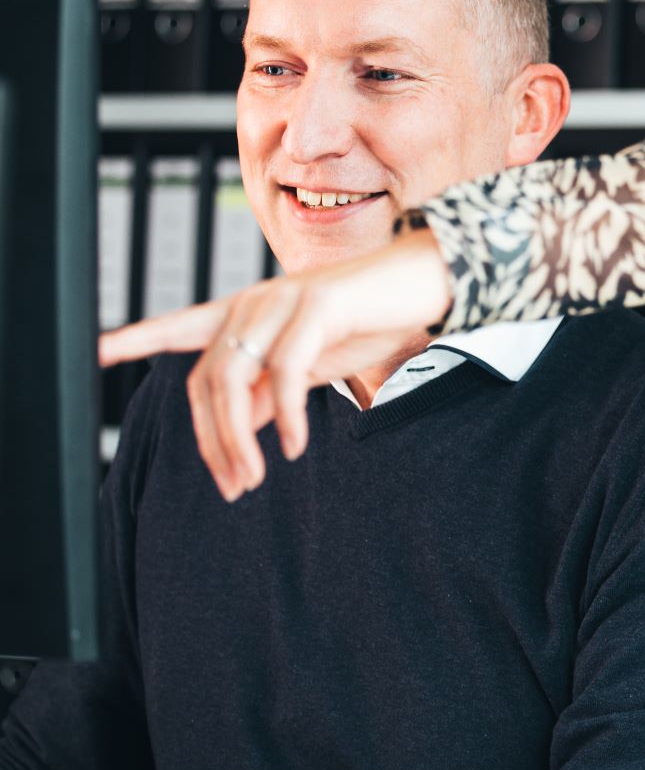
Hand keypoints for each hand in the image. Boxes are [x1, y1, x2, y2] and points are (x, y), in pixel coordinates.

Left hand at [98, 228, 452, 499]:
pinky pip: (286, 373)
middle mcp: (255, 299)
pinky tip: (293, 445)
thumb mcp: (309, 363)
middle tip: (234, 487)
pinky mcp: (316, 307)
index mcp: (249, 310)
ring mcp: (282, 300)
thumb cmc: (366, 321)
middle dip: (212, 441)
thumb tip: (234, 428)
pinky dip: (286, 417)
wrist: (422, 282)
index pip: (183, 325)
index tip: (96, 349)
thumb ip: (268, 389)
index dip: (138, 337)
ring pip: (236, 378)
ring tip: (256, 477)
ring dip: (239, 439)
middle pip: (207, 379)